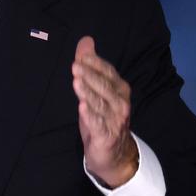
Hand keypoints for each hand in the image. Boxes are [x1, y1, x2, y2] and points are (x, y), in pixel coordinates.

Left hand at [72, 36, 137, 187]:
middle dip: (90, 76)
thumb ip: (90, 66)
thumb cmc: (103, 117)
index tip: (81, 55)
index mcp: (119, 90)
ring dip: (87, 93)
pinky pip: (98, 125)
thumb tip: (86, 40)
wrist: (115, 154)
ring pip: (100, 104)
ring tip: (76, 82)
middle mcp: (120, 103)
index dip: (95, 64)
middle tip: (75, 66)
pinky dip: (90, 116)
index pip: (108, 72)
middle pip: (104, 86)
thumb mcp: (96, 90)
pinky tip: (82, 108)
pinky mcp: (106, 136)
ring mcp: (115, 120)